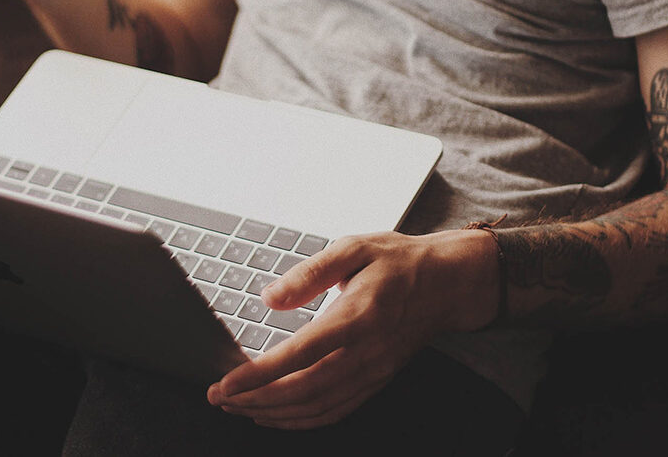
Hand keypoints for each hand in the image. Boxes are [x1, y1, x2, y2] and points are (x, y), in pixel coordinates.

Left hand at [206, 228, 498, 428]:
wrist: (448, 282)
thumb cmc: (398, 261)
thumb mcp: (354, 247)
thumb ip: (311, 272)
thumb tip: (270, 298)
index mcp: (357, 316)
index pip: (300, 354)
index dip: (259, 375)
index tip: (225, 383)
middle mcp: (367, 351)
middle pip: (305, 390)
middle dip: (256, 401)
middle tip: (219, 398)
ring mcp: (374, 371)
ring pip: (319, 407)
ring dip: (274, 414)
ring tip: (238, 408)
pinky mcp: (376, 380)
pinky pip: (336, 410)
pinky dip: (303, 421)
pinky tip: (278, 416)